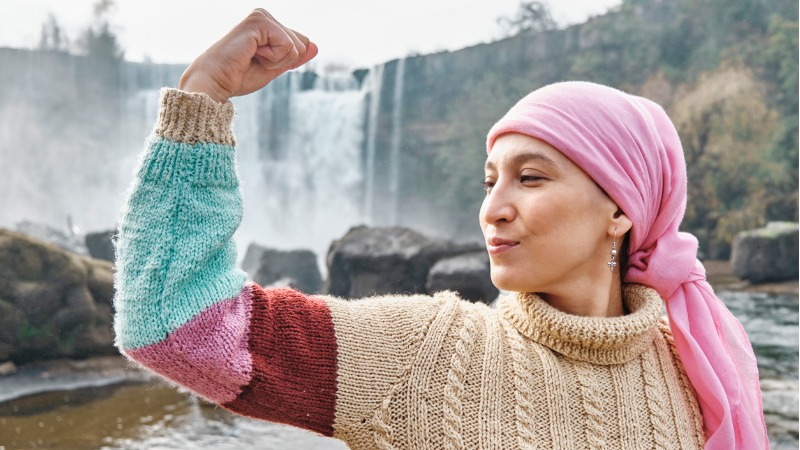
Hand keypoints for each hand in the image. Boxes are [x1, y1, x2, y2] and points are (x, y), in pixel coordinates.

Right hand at [179, 9, 317, 102]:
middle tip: (255, 61)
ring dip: (276, 61)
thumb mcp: (275, 67)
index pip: (300, 43)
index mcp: (268, 25)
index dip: (285, 62)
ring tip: (252, 57)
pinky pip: (286, 46)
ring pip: (295, 46)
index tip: (259, 62)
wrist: (216, 81)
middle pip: (301, 45)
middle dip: (282, 61)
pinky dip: (272, 58)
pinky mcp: (259, 21)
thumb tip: (315, 47)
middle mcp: (264, 16)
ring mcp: (261, 16)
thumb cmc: (238, 76)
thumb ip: (294, 57)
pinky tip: (252, 54)